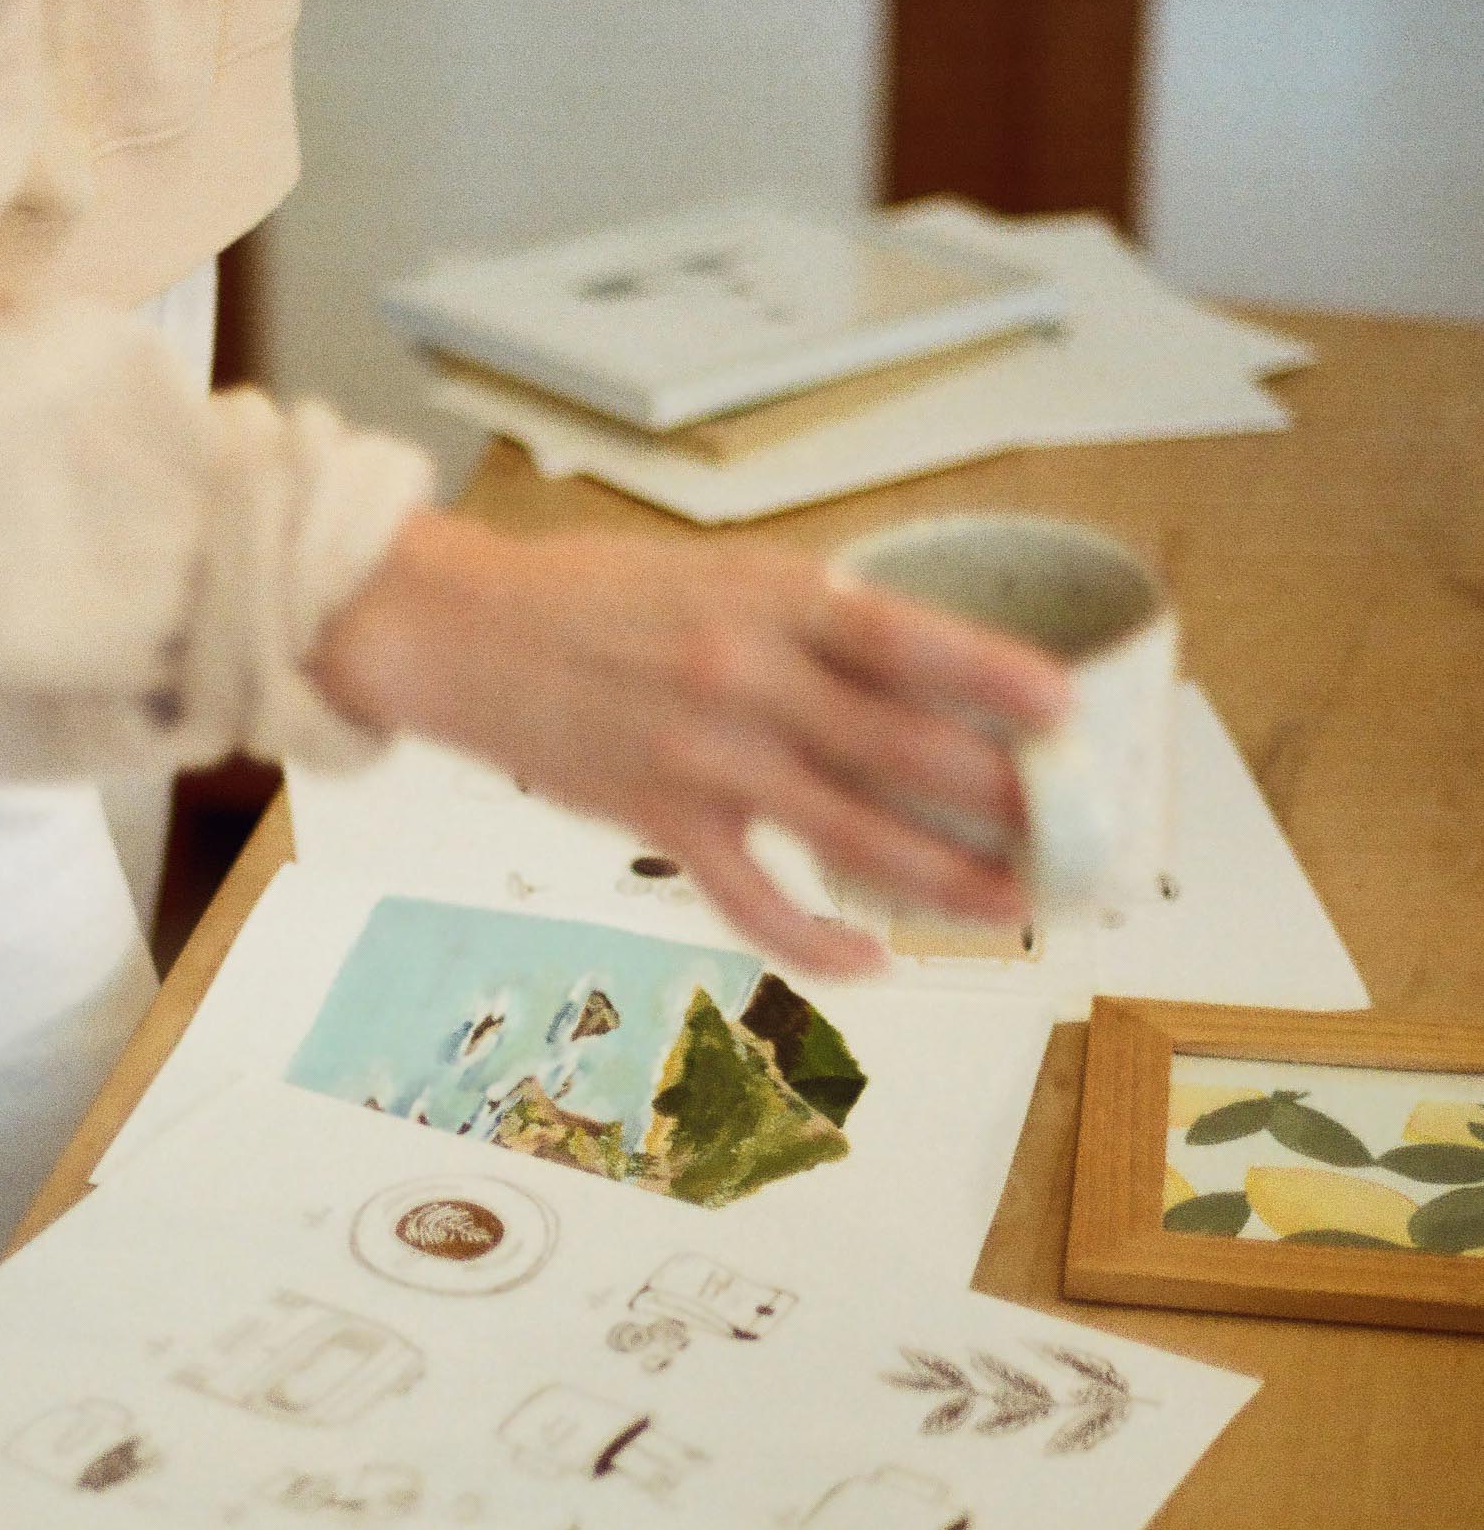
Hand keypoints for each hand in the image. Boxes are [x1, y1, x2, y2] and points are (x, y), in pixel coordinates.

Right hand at [309, 507, 1072, 974]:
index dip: (997, 679)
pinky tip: (869, 959)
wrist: (462, 632)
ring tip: (1007, 905)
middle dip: (999, 799)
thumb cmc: (591, 595)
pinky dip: (817, 941)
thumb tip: (916, 663)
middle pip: (904, 751)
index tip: (1066, 711)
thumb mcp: (716, 570)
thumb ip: (810, 614)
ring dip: (943, 880)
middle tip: (1063, 829)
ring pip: (852, 836)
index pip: (909, 639)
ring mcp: (705, 758)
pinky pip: (754, 902)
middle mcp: (748, 678)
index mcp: (771, 598)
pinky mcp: (660, 821)